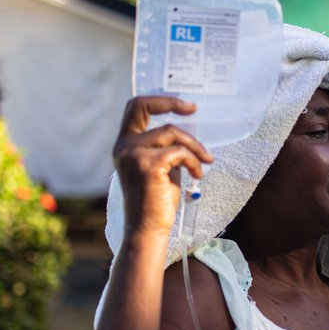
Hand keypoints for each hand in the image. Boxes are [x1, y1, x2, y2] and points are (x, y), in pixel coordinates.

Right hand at [112, 96, 213, 237]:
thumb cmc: (156, 201)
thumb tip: (187, 130)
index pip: (135, 108)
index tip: (184, 106)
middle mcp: (124, 146)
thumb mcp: (160, 167)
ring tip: (204, 162)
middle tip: (194, 109)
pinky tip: (197, 175)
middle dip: (171, 103)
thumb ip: (164, 147)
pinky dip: (194, 161)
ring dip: (194, 146)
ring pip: (172, 132)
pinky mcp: (148, 164)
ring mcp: (133, 154)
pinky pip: (180, 152)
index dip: (159, 100)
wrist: (148, 229)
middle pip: (146, 107)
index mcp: (124, 145)